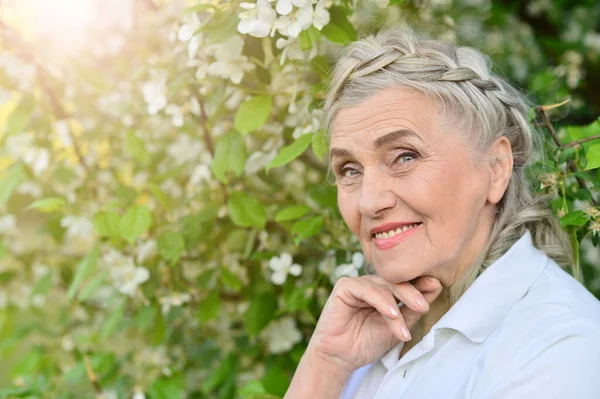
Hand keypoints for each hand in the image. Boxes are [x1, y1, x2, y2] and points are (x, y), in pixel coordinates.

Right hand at [306, 274, 442, 372]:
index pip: (405, 281)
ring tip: (404, 322)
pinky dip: (381, 301)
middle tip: (423, 306)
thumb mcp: (398, 326)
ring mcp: (358, 283)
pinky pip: (366, 289)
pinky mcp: (345, 287)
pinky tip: (391, 313)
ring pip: (383, 286)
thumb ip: (413, 307)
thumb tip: (435, 285)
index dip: (420, 283)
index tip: (436, 286)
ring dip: (397, 303)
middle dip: (412, 293)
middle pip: (396, 281)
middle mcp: (372, 284)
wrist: (342, 358)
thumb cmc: (368, 342)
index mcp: (385, 290)